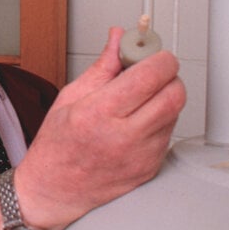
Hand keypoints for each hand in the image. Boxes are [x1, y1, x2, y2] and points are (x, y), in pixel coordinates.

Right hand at [15, 26, 185, 229]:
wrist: (53, 190)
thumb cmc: (56, 147)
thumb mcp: (70, 97)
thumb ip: (102, 67)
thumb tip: (119, 39)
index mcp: (99, 114)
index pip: (150, 76)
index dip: (159, 58)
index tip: (152, 53)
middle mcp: (123, 137)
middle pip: (174, 94)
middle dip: (168, 76)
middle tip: (152, 73)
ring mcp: (141, 156)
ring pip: (175, 113)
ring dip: (164, 98)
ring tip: (138, 101)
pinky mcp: (150, 169)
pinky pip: (168, 134)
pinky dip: (159, 122)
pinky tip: (136, 124)